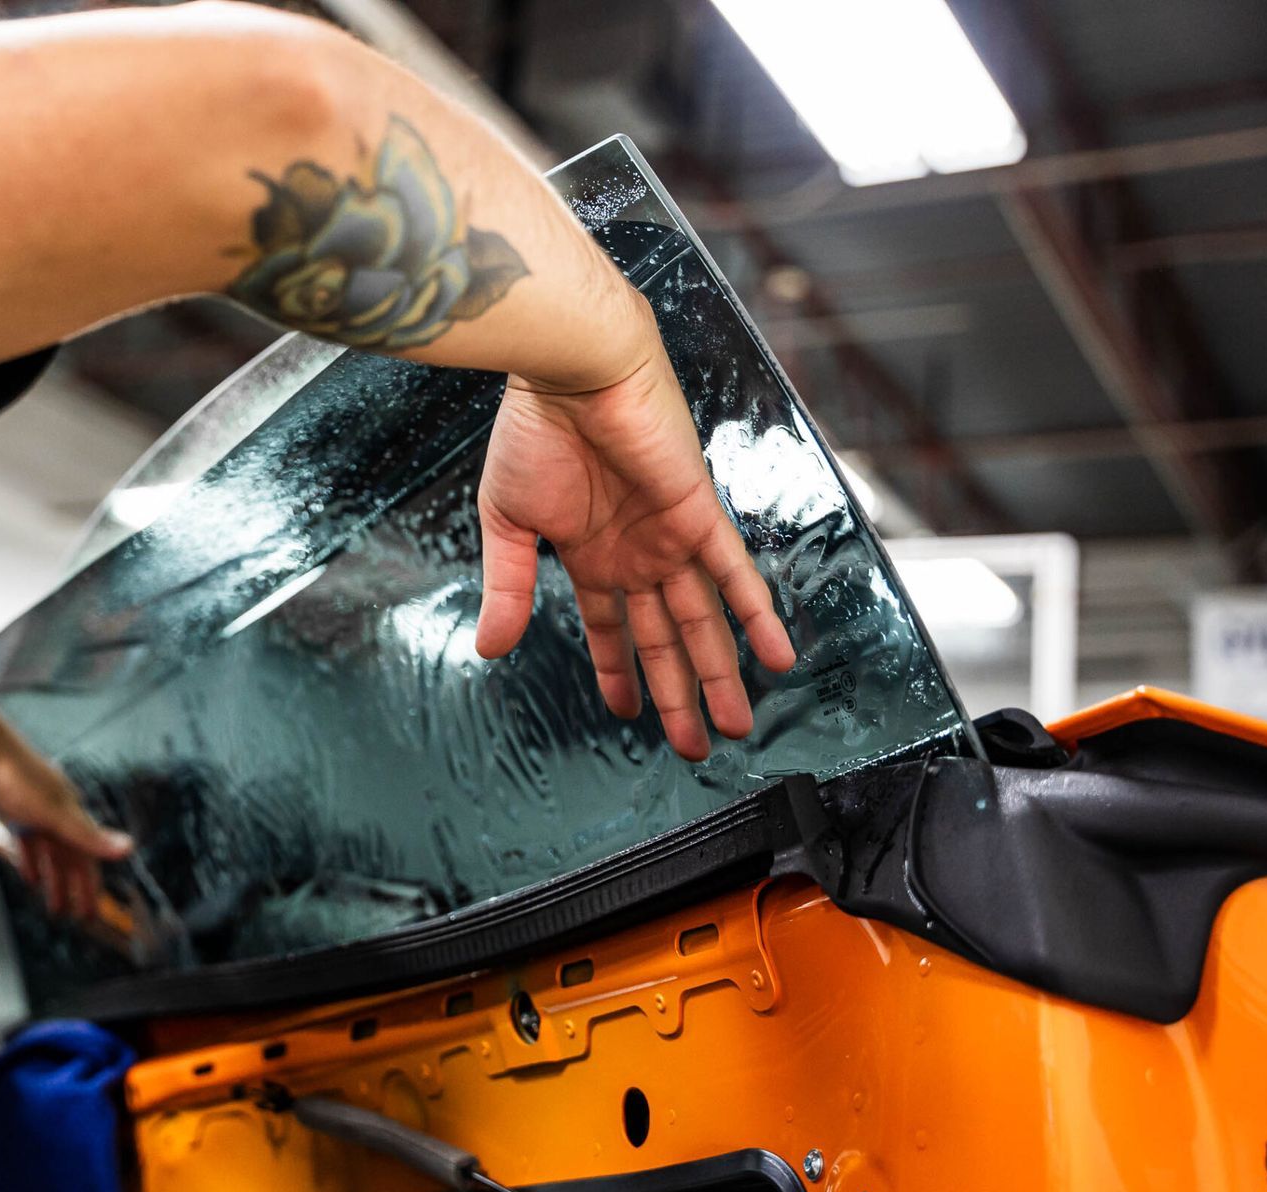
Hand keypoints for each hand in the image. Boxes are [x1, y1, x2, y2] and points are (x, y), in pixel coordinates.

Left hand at [0, 715, 132, 918]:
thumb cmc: (12, 775)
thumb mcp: (53, 811)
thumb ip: (88, 834)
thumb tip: (129, 848)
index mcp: (71, 811)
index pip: (88, 857)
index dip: (90, 887)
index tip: (92, 915)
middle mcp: (57, 811)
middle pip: (70, 858)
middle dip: (74, 888)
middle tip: (75, 919)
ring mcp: (33, 810)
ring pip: (49, 853)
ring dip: (53, 879)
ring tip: (53, 906)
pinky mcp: (9, 808)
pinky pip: (26, 842)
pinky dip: (29, 861)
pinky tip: (27, 876)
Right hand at [475, 325, 795, 759]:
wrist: (570, 370)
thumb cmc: (533, 429)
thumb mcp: (506, 521)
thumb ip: (505, 587)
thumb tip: (489, 650)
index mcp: (592, 555)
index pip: (614, 629)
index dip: (621, 673)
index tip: (628, 715)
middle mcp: (637, 553)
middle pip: (666, 638)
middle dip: (679, 694)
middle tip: (694, 745)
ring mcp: (670, 537)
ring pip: (702, 621)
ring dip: (720, 673)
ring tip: (734, 725)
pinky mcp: (698, 514)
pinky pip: (738, 574)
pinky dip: (758, 615)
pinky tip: (777, 658)